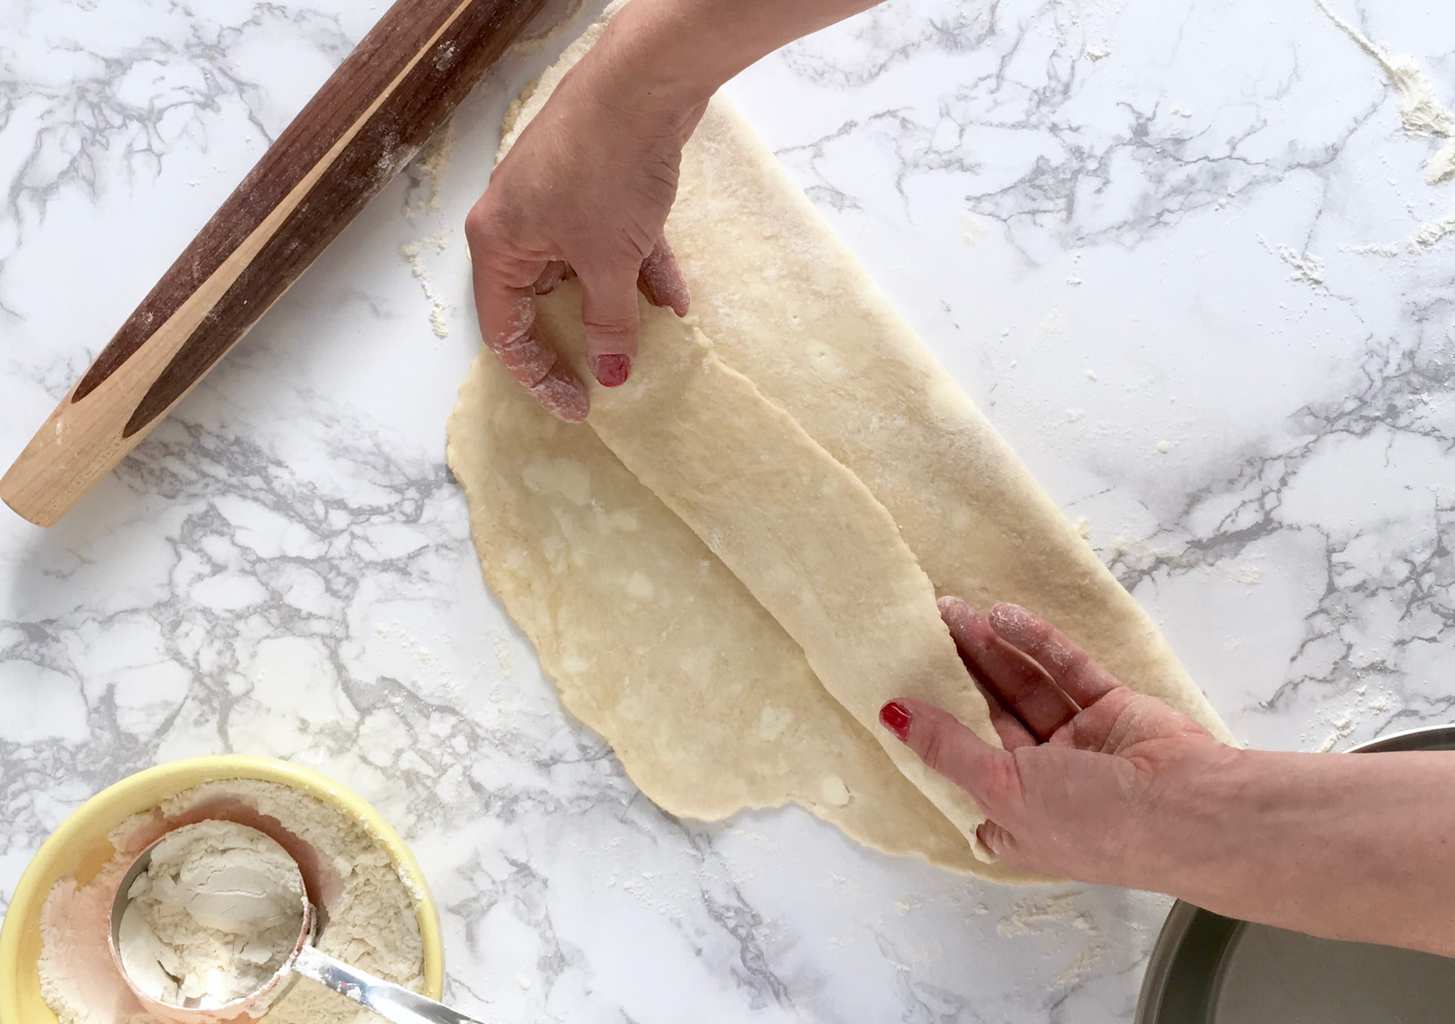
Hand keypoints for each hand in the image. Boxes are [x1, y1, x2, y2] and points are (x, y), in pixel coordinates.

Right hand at [464, 32, 700, 420]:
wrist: (643, 84)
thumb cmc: (605, 171)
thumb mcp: (608, 263)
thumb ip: (609, 323)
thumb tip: (612, 372)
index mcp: (498, 244)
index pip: (506, 331)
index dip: (541, 375)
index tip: (579, 406)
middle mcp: (518, 222)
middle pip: (543, 299)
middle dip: (584, 336)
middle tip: (613, 374)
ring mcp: (557, 199)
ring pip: (584, 269)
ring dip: (620, 303)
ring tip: (654, 336)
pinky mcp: (595, 181)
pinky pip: (612, 240)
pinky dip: (640, 267)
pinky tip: (678, 297)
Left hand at [880, 598, 1235, 883]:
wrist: (1193, 812)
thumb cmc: (1092, 822)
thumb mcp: (1003, 790)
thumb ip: (947, 747)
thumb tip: (890, 715)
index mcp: (1016, 821)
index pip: (964, 772)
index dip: (935, 736)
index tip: (897, 690)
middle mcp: (1046, 783)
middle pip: (991, 718)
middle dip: (959, 674)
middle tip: (924, 627)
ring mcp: (1082, 744)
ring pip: (1025, 688)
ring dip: (990, 650)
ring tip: (953, 609)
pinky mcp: (1112, 709)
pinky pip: (1067, 670)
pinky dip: (1037, 642)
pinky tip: (1003, 615)